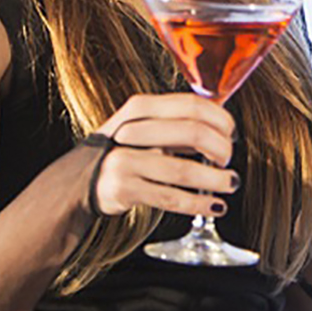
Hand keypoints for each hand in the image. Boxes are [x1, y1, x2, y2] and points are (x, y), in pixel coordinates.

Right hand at [88, 92, 239, 219]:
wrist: (79, 181)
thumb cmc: (122, 152)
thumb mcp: (143, 128)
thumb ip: (176, 124)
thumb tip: (223, 127)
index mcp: (141, 107)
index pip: (192, 105)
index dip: (220, 119)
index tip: (232, 134)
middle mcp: (132, 129)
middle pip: (192, 133)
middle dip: (220, 149)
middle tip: (229, 161)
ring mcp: (126, 160)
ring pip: (183, 170)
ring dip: (214, 179)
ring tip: (231, 183)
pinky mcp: (124, 189)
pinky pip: (170, 197)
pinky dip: (197, 203)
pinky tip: (214, 205)